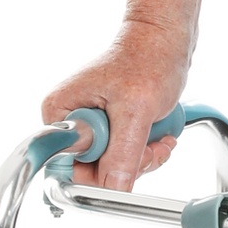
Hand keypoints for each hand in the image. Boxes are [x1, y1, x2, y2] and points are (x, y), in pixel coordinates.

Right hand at [40, 19, 191, 192]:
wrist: (166, 38)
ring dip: (142, 158)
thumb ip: (122, 153)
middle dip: (127, 166)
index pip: (66, 167)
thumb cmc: (148, 57)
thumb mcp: (136, 111)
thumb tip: (112, 189)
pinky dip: (145, 152)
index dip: (97, 175)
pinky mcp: (109, 127)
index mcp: (60, 113)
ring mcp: (91, 125)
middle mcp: (70, 121)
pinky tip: (159, 135)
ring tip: (157, 136)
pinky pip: (124, 157)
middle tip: (149, 147)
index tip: (125, 163)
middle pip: (92, 171)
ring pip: (112, 167)